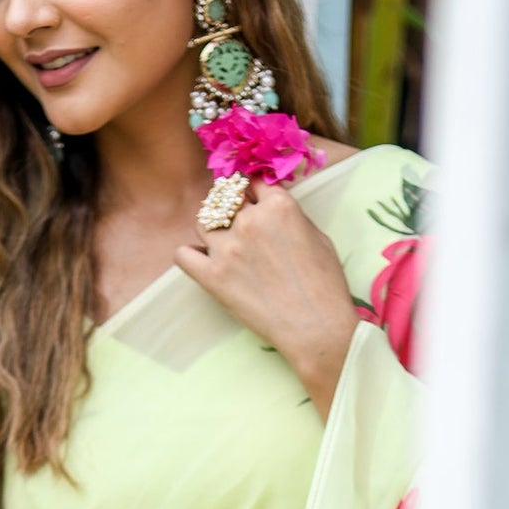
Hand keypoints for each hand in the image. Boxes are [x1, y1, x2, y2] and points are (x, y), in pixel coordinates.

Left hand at [175, 183, 360, 418]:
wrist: (316, 328)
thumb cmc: (325, 285)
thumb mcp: (318, 237)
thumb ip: (290, 216)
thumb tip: (270, 206)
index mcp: (279, 206)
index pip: (252, 180)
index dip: (252, 190)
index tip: (253, 200)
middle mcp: (250, 221)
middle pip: (225, 197)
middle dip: (230, 206)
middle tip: (237, 223)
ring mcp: (227, 249)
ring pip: (203, 221)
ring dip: (211, 228)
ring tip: (222, 242)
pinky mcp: (212, 277)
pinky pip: (183, 254)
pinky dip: (190, 255)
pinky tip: (202, 261)